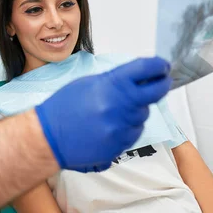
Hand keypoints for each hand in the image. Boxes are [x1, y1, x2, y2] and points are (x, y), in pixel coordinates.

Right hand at [35, 57, 171, 172]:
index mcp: (111, 85)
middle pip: (156, 93)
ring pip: (143, 116)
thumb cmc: (64, 107)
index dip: (159, 66)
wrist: (49, 135)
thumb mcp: (89, 83)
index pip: (146, 69)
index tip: (163, 66)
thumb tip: (138, 77)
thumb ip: (115, 80)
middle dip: (161, 85)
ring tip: (114, 111)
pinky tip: (108, 126)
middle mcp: (120, 106)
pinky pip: (133, 134)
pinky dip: (126, 129)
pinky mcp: (119, 146)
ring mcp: (121, 128)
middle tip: (162, 82)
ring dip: (136, 111)